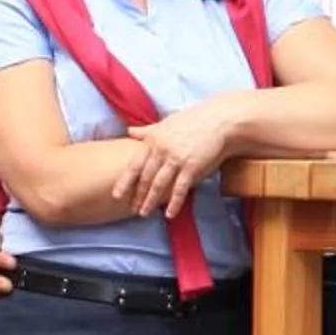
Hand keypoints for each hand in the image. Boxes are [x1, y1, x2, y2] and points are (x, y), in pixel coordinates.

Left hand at [124, 95, 246, 218]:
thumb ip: (147, 130)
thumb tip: (129, 131)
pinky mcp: (192, 167)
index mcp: (154, 139)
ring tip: (144, 213)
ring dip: (150, 201)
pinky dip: (173, 203)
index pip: (135, 164)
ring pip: (159, 185)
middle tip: (132, 209)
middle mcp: (162, 150)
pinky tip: (169, 214)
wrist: (219, 121)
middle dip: (138, 195)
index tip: (116, 195)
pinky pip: (180, 189)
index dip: (125, 181)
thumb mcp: (166, 123)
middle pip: (145, 178)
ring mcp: (177, 159)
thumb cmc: (193, 120)